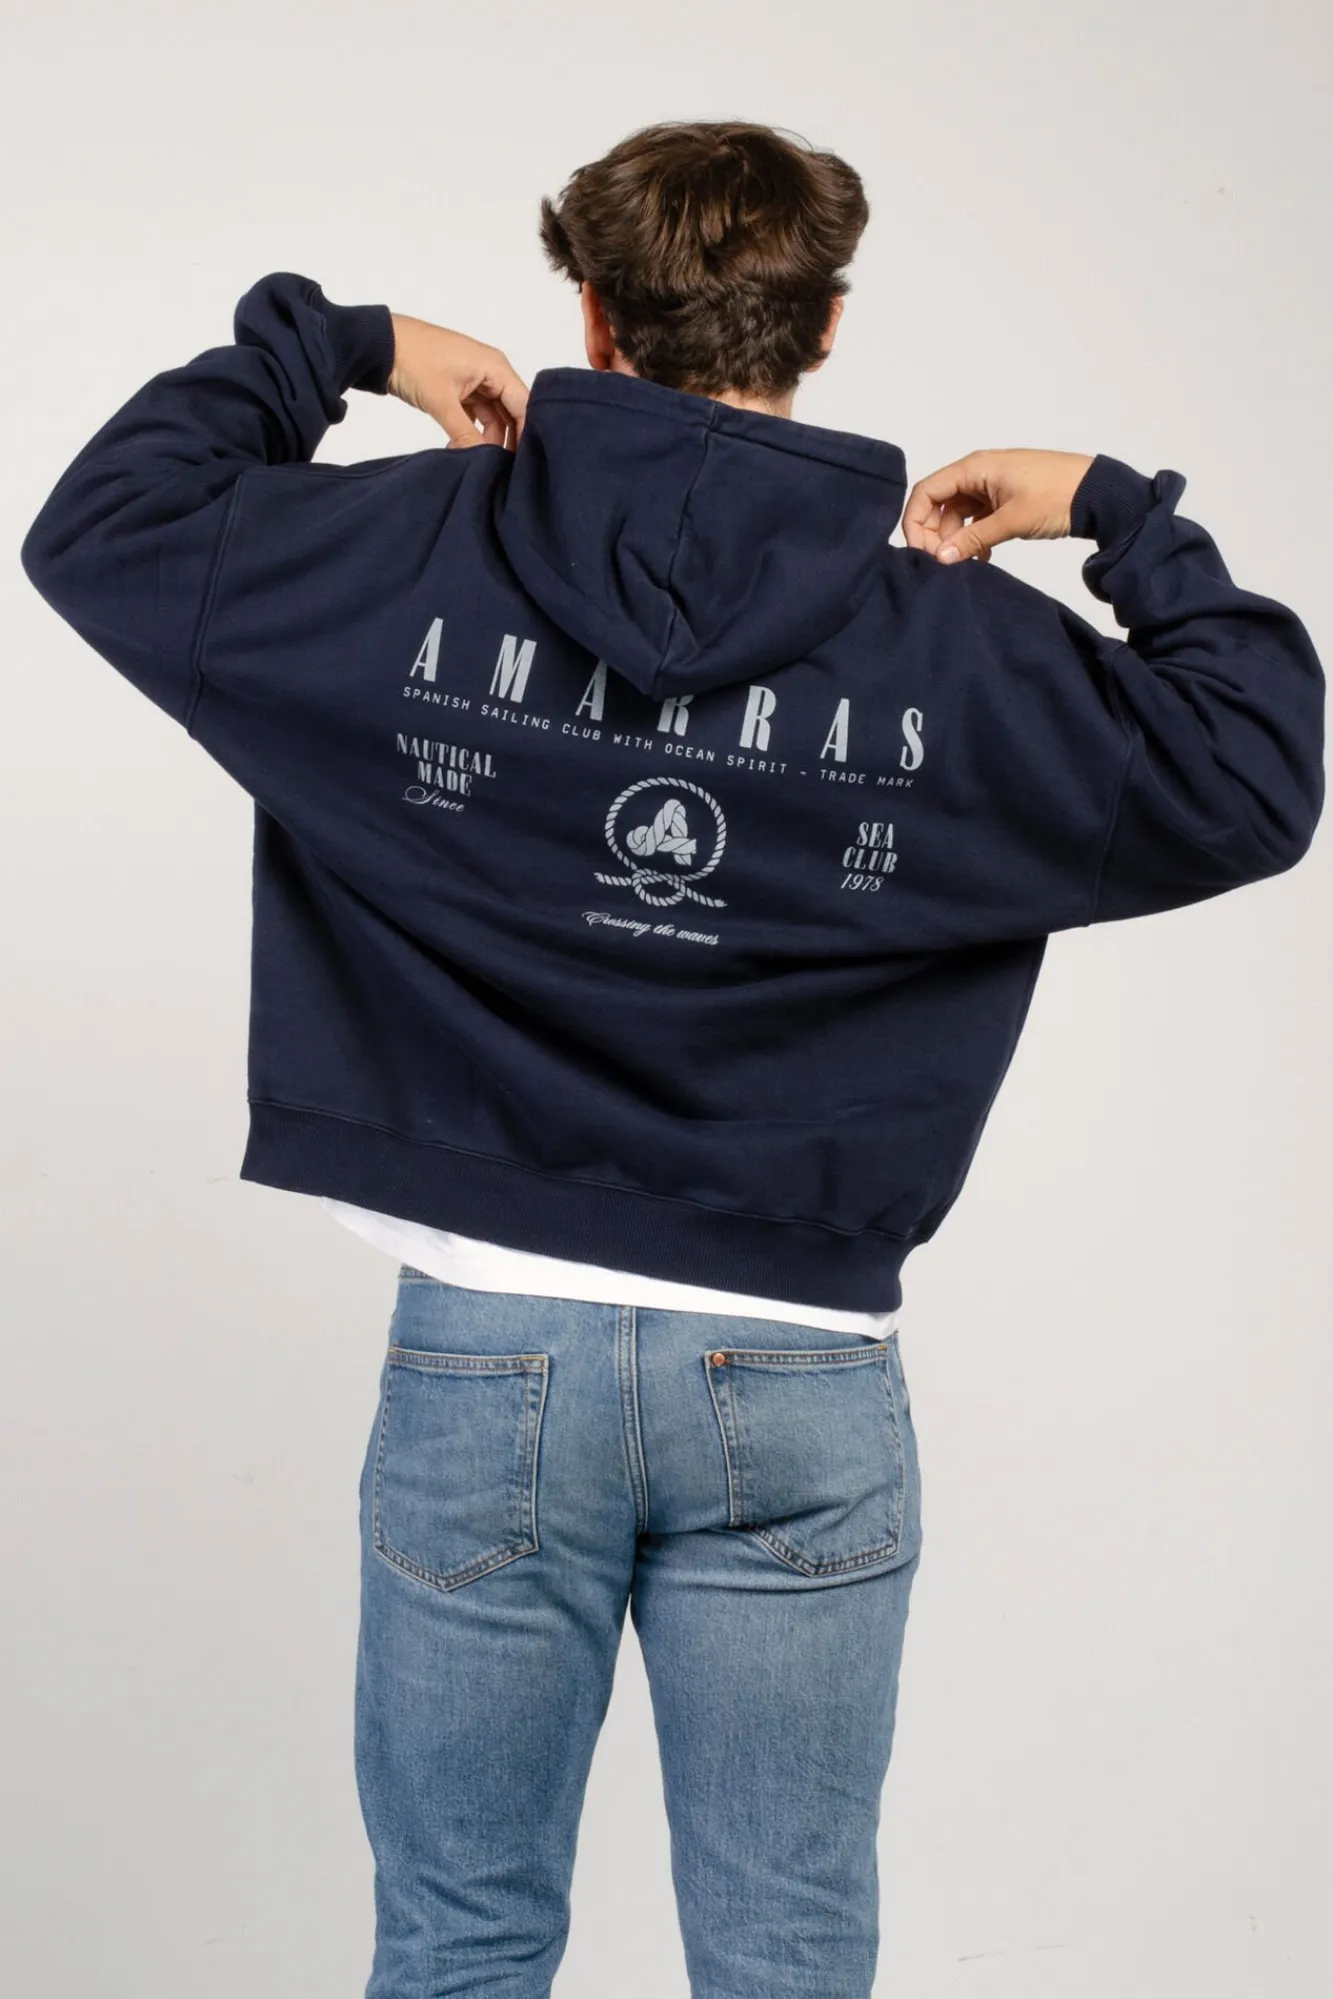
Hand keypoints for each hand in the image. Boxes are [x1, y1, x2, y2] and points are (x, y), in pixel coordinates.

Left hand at [387, 314, 528, 449]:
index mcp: (495, 366)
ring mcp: (476, 380)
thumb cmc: (413, 360)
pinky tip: (461, 448)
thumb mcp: (441, 401)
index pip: (524, 405)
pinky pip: (477, 415)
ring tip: (474, 460)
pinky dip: (471, 432)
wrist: (379, 345)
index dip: (527, 433)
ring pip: (494, 416)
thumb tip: (482, 461)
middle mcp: (491, 372)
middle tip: (498, 467)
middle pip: (512, 413)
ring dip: (486, 438)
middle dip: (507, 439)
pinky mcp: (461, 389)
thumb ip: (465, 433)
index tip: (522, 461)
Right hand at [901, 448, 1095, 563]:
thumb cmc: (1056, 497)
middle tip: (942, 563)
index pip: (926, 492)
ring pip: (956, 514)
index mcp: (974, 467)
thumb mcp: (1011, 520)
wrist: (1098, 493)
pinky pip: (975, 519)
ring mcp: (990, 486)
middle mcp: (977, 473)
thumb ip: (972, 539)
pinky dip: (973, 537)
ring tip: (966, 564)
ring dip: (955, 540)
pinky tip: (984, 557)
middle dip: (934, 534)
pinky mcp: (1003, 499)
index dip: (915, 522)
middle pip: (937, 504)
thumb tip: (940, 558)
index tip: (921, 553)